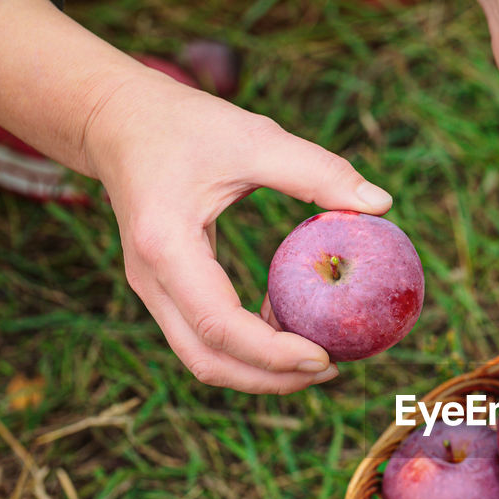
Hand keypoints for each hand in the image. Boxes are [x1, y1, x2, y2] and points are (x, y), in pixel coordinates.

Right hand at [83, 71, 393, 392]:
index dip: (273, 353)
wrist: (117, 120)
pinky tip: (291, 328)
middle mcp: (150, 278)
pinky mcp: (163, 290)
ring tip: (318, 359)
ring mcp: (152, 289)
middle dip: (270, 378)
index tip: (326, 357)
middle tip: (331, 369)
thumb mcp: (254, 136)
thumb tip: (382, 204)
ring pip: (202, 357)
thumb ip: (317, 170)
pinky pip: (203, 337)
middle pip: (206, 360)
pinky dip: (246, 348)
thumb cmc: (185, 123)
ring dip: (259, 371)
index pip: (219, 324)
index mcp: (165, 245)